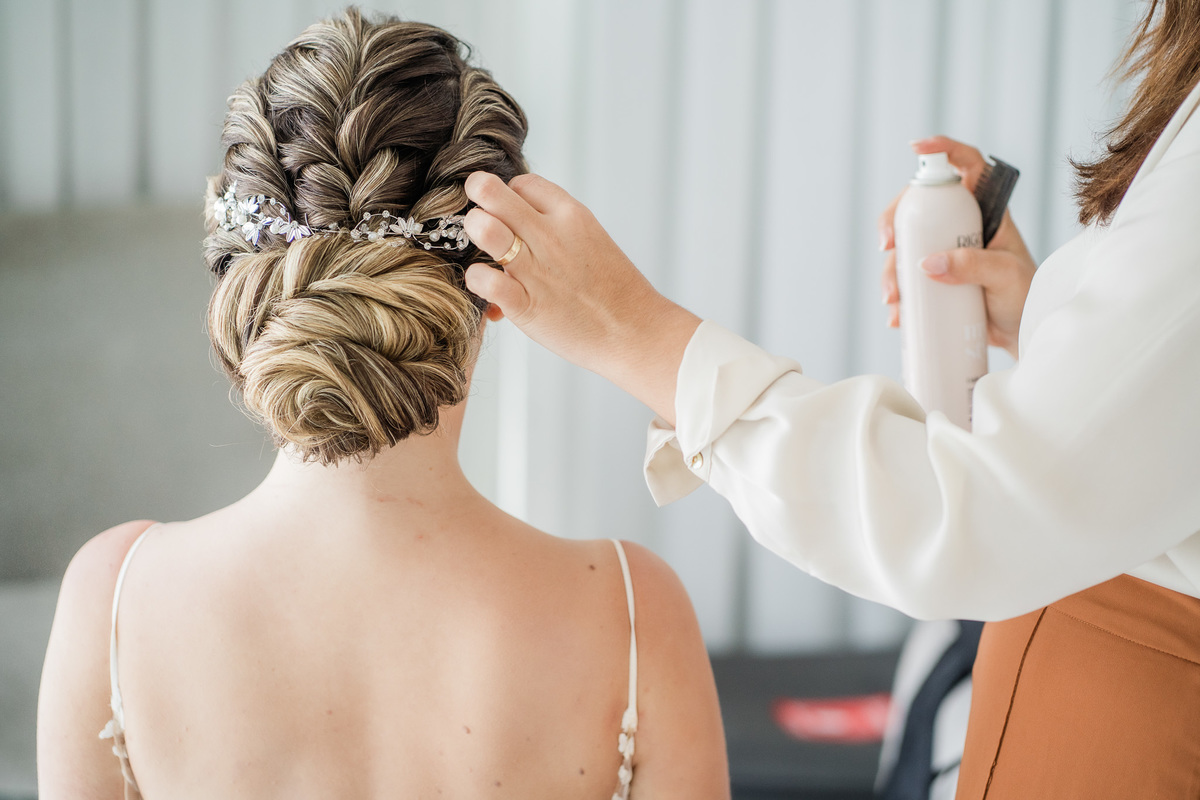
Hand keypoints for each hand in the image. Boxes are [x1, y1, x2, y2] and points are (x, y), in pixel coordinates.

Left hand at [462, 172, 699, 423]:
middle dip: (476, 199)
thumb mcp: (592, 240)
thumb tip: (521, 223)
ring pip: (483, 228)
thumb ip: (558, 227)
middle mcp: (550, 235)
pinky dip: (476, 280)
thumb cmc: (615, 291)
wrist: (636, 333)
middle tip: (479, 218)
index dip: (508, 197)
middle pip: (491, 191)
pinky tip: (488, 288)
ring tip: (482, 250)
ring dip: (473, 234)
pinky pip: (484, 280)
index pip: (521, 182)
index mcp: (571, 215)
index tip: (512, 217)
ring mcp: (536, 269)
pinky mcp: (526, 305)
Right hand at [879, 136, 1036, 359]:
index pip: (967, 166)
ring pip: (906, 247)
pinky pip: (906, 280)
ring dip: (892, 271)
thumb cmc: (1025, 297)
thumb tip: (927, 263)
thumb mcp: (1006, 276)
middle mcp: (961, 226)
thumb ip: (973, 266)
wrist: (1022, 334)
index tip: (916, 148)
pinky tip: (898, 316)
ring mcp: (944, 252)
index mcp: (986, 212)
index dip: (943, 150)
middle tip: (887, 247)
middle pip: (919, 206)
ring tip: (895, 300)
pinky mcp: (934, 280)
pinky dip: (898, 298)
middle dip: (894, 223)